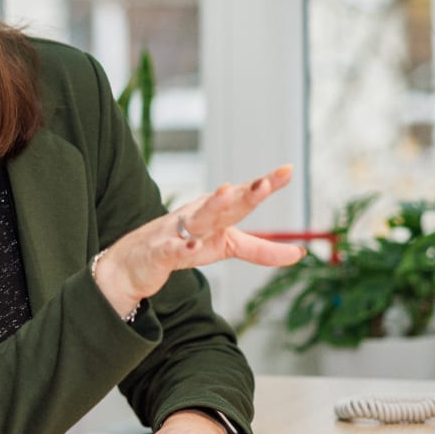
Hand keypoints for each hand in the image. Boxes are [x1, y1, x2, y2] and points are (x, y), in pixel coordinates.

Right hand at [93, 164, 302, 317]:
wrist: (134, 263)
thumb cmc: (184, 246)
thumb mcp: (226, 246)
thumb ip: (262, 250)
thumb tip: (300, 253)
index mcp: (217, 212)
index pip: (245, 196)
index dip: (266, 184)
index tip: (288, 170)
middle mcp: (199, 215)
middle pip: (226, 203)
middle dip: (246, 193)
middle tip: (266, 183)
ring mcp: (177, 232)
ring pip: (198, 217)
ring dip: (213, 205)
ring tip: (228, 192)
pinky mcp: (159, 253)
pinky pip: (172, 249)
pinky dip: (182, 247)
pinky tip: (194, 247)